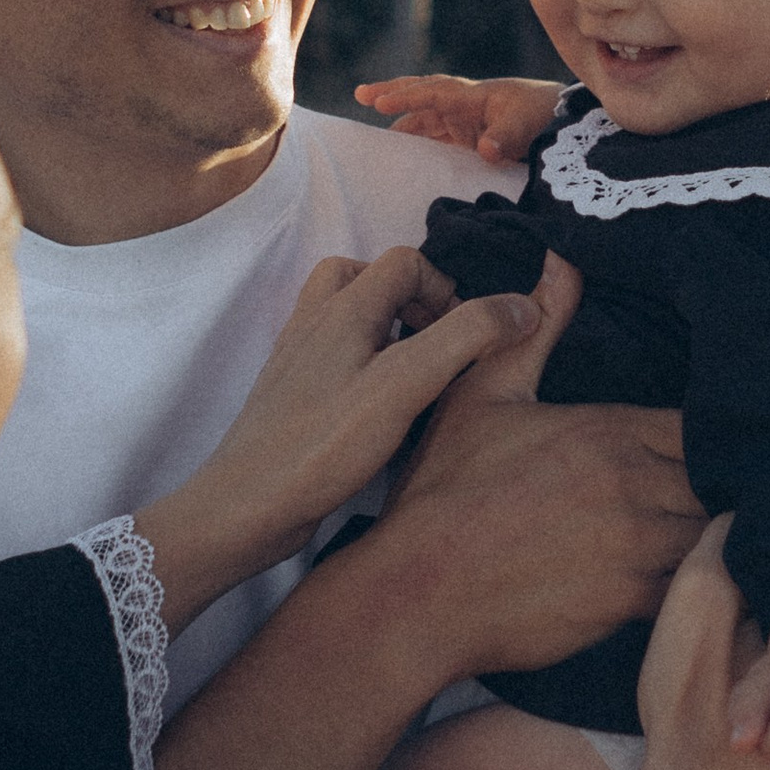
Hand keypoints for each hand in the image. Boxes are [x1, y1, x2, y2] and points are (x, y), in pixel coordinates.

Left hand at [136, 252, 540, 637]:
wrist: (246, 508)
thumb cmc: (322, 447)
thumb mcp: (406, 384)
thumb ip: (466, 337)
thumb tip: (523, 306)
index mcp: (341, 309)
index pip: (405, 261)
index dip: (446, 287)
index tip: (470, 336)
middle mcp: (314, 324)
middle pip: (369, 279)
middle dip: (414, 302)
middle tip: (441, 348)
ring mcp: (298, 360)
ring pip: (347, 318)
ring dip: (388, 331)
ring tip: (415, 373)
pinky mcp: (293, 398)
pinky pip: (335, 358)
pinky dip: (365, 365)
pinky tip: (383, 410)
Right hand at [353, 255, 701, 686]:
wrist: (413, 593)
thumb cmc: (443, 492)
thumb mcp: (482, 396)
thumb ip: (535, 329)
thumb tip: (564, 256)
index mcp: (606, 428)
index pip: (703, 426)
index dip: (716, 438)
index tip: (708, 450)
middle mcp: (632, 482)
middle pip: (723, 479)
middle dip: (726, 486)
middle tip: (725, 493)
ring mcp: (637, 545)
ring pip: (719, 533)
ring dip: (719, 535)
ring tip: (717, 537)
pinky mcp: (632, 602)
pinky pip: (699, 587)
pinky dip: (704, 583)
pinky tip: (697, 583)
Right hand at [355, 71, 564, 163]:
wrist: (564, 119)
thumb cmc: (545, 115)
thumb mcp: (528, 126)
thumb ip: (506, 138)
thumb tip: (486, 151)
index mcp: (474, 96)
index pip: (433, 93)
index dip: (406, 97)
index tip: (379, 102)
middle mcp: (464, 104)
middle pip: (422, 93)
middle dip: (393, 93)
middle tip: (361, 95)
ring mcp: (465, 118)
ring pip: (424, 113)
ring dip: (400, 116)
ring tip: (374, 124)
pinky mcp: (469, 134)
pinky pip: (434, 131)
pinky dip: (416, 135)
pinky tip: (402, 148)